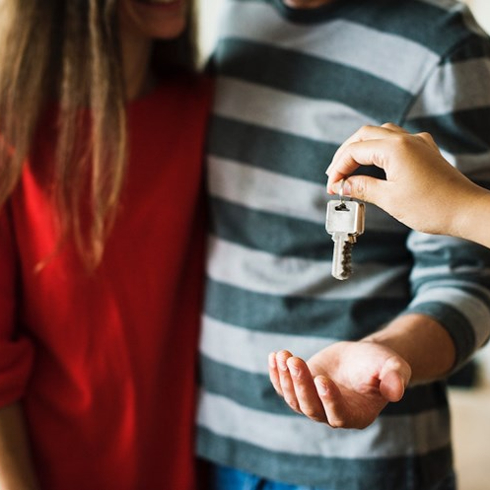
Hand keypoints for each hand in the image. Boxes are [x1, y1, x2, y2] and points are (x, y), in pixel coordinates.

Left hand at [268, 341, 410, 428]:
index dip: (328, 399)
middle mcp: (332, 414)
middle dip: (301, 384)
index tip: (321, 378)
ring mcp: (314, 403)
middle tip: (295, 361)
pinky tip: (274, 356)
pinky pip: (284, 387)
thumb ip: (395, 378)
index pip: (338, 415)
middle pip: (310, 407)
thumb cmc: (381, 364)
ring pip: (294, 398)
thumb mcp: (393, 367)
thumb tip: (397, 391)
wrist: (363, 357)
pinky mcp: (301, 389)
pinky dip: (277, 374)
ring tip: (283, 355)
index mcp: (356, 415)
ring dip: (285, 378)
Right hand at [326, 123, 485, 237]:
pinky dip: (379, 149)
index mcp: (395, 148)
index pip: (355, 151)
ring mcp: (417, 143)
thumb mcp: (390, 199)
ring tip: (350, 168)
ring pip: (380, 134)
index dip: (339, 168)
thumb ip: (363, 188)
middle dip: (345, 154)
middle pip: (364, 135)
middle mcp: (406, 139)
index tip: (332, 187)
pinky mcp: (425, 151)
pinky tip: (375, 163)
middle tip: (335, 175)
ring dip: (361, 149)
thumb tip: (344, 185)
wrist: (466, 210)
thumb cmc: (432, 207)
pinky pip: (396, 140)